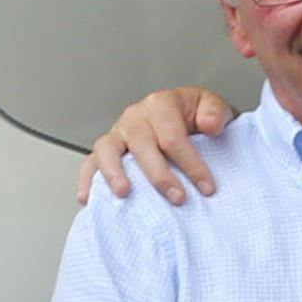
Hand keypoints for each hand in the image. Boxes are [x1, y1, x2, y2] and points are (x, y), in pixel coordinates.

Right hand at [77, 89, 233, 204]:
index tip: (206, 186)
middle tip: (177, 197)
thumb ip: (215, 113)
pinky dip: (86, 179)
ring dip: (114, 172)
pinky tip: (88, 198)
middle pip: (142, 144)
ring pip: (108, 149)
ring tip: (124, 192)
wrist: (186, 120)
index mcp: (161, 104)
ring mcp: (118, 133)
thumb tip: (210, 125)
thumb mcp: (213, 108)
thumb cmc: (196, 117)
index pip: (173, 135)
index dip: (191, 163)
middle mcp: (135, 117)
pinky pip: (91, 162)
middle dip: (160, 174)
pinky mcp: (106, 150)